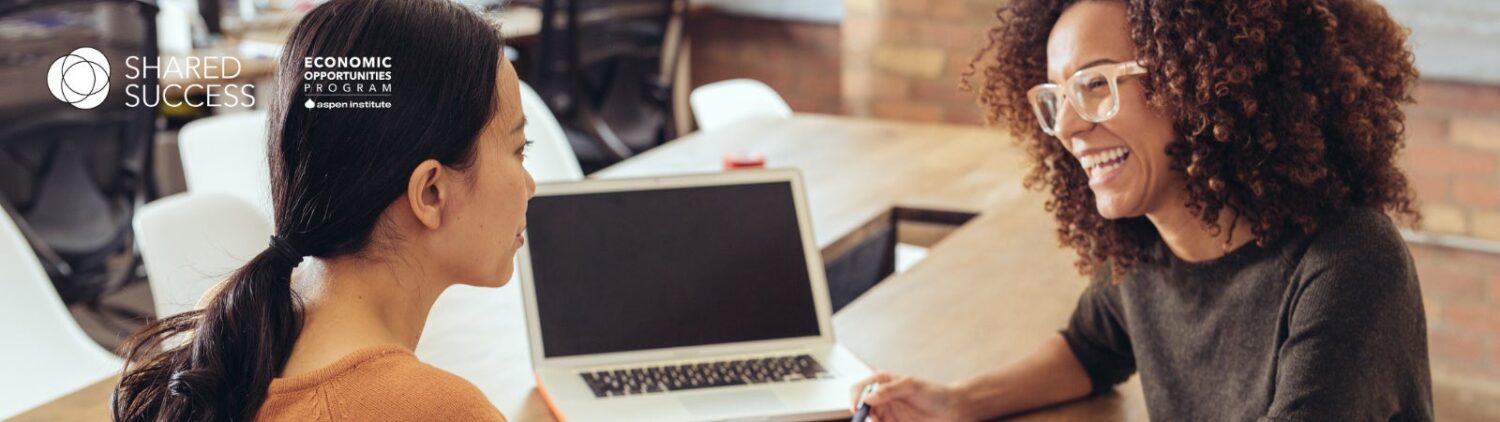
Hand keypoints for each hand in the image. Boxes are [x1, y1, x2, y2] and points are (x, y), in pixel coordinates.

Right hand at [849, 372, 967, 421]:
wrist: (952, 410)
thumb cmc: (935, 393)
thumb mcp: (912, 386)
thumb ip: (890, 390)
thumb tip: (869, 397)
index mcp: (884, 382)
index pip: (861, 387)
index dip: (855, 397)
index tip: (858, 408)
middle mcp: (883, 396)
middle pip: (862, 406)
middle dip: (862, 414)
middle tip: (874, 419)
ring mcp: (888, 411)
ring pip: (871, 418)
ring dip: (875, 421)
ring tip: (887, 421)